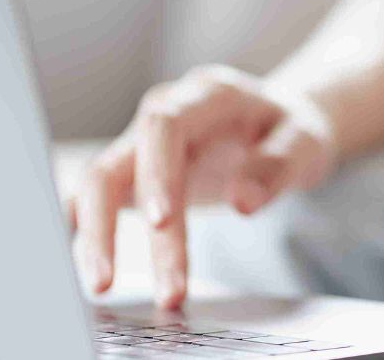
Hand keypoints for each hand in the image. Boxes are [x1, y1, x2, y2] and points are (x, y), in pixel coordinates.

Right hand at [64, 65, 336, 307]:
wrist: (282, 122)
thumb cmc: (290, 128)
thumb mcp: (306, 140)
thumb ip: (277, 166)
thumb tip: (242, 204)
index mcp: (206, 95)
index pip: (165, 125)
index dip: (156, 172)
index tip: (162, 221)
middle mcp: (163, 114)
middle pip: (115, 162)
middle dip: (106, 223)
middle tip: (109, 281)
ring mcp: (143, 143)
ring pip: (98, 186)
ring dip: (93, 237)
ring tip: (100, 288)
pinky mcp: (135, 172)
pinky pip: (98, 199)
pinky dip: (82, 228)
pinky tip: (77, 265)